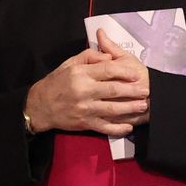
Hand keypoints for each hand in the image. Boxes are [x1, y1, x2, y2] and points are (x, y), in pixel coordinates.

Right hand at [23, 36, 149, 136]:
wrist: (39, 106)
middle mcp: (83, 91)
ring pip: (112, 109)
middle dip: (132, 90)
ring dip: (130, 108)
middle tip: (146, 90)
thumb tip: (108, 57)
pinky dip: (118, 128)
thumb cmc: (56, 82)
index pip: (107, 70)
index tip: (136, 74)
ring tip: (142, 105)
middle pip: (113, 89)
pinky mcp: (85, 123)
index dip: (124, 71)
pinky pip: (105, 127)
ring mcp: (85, 108)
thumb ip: (89, 57)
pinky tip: (128, 126)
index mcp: (80, 74)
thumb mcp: (69, 64)